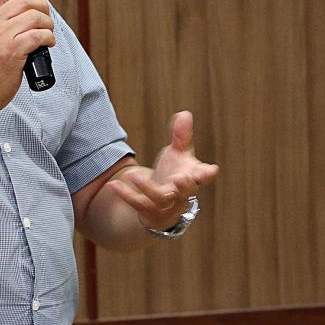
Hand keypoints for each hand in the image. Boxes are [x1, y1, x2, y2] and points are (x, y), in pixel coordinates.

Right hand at [0, 0, 54, 112]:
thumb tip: (24, 13)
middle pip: (26, 0)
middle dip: (43, 7)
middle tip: (45, 18)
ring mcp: (2, 36)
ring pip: (36, 17)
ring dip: (48, 25)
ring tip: (47, 34)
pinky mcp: (13, 50)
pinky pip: (39, 35)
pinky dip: (49, 38)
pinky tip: (47, 44)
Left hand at [108, 110, 218, 230]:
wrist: (162, 204)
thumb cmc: (174, 174)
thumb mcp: (179, 154)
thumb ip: (181, 136)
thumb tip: (185, 113)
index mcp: (193, 178)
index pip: (204, 177)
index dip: (207, 174)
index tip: (211, 170)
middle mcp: (181, 194)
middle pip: (184, 192)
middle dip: (183, 186)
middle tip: (180, 178)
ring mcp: (165, 204)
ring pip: (158, 198)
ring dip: (146, 187)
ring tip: (133, 174)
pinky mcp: (148, 210)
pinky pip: (137, 203)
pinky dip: (125, 194)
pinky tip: (113, 184)